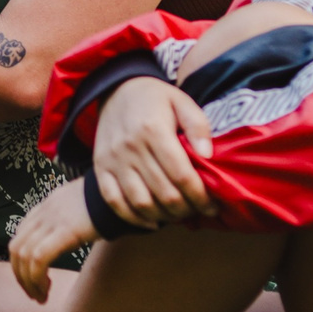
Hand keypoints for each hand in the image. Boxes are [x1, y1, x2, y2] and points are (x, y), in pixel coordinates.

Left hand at [9, 177, 97, 301]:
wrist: (123, 191)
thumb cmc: (107, 203)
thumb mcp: (80, 210)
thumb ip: (68, 221)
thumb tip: (69, 239)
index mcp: (46, 206)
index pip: (20, 235)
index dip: (20, 261)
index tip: (31, 278)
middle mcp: (44, 212)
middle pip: (16, 247)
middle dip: (20, 275)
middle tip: (33, 293)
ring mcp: (52, 220)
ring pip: (24, 255)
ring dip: (28, 281)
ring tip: (41, 297)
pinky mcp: (65, 230)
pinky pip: (39, 257)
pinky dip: (37, 277)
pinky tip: (47, 289)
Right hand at [92, 76, 214, 228]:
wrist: (116, 90)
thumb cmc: (155, 98)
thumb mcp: (181, 101)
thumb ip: (198, 126)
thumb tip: (207, 155)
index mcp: (153, 130)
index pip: (181, 175)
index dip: (200, 197)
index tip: (212, 206)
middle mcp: (130, 147)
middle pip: (163, 193)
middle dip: (186, 209)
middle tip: (198, 211)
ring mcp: (112, 160)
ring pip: (140, 202)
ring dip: (164, 216)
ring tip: (179, 215)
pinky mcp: (100, 168)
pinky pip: (114, 201)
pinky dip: (133, 217)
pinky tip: (152, 221)